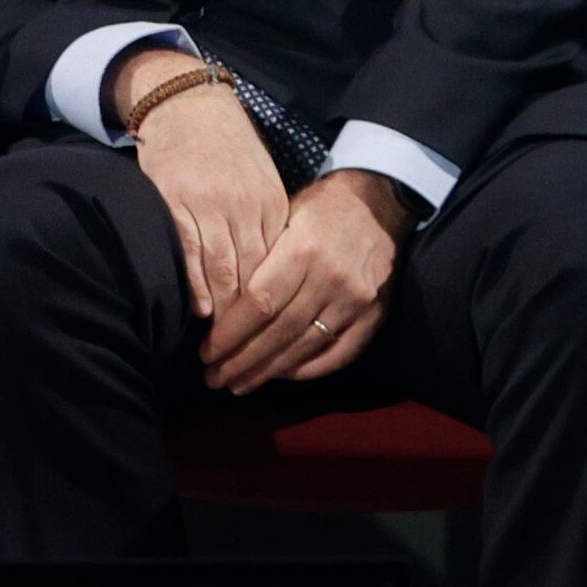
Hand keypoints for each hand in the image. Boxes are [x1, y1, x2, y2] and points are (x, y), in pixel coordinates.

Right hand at [120, 51, 287, 321]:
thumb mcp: (261, 182)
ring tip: (220, 345)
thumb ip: (268, 225)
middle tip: (247, 356)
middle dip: (252, 320)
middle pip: (254, 275)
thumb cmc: (228, 149)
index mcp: (270, 203)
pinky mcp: (176, 202)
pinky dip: (196, 284)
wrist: (188, 105)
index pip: (277, 267)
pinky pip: (190, 252)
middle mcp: (244, 206)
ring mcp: (210, 205)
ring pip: (223, 269)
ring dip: (224, 312)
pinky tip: (200, 310)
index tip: (273, 337)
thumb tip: (274, 276)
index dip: (276, 307)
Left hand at [204, 171, 411, 394]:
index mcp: (303, 249)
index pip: (259, 303)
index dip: (230, 333)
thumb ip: (258, 258)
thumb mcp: (283, 215)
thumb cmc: (320, 207)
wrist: (380, 202)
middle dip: (242, 361)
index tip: (206, 351)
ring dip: (268, 371)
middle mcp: (330, 278)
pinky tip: (282, 376)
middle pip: (279, 332)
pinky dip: (309, 370)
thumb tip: (218, 302)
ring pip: (304, 347)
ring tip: (239, 384)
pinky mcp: (374, 315)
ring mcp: (355, 301)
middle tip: (213, 378)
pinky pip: (338, 354)